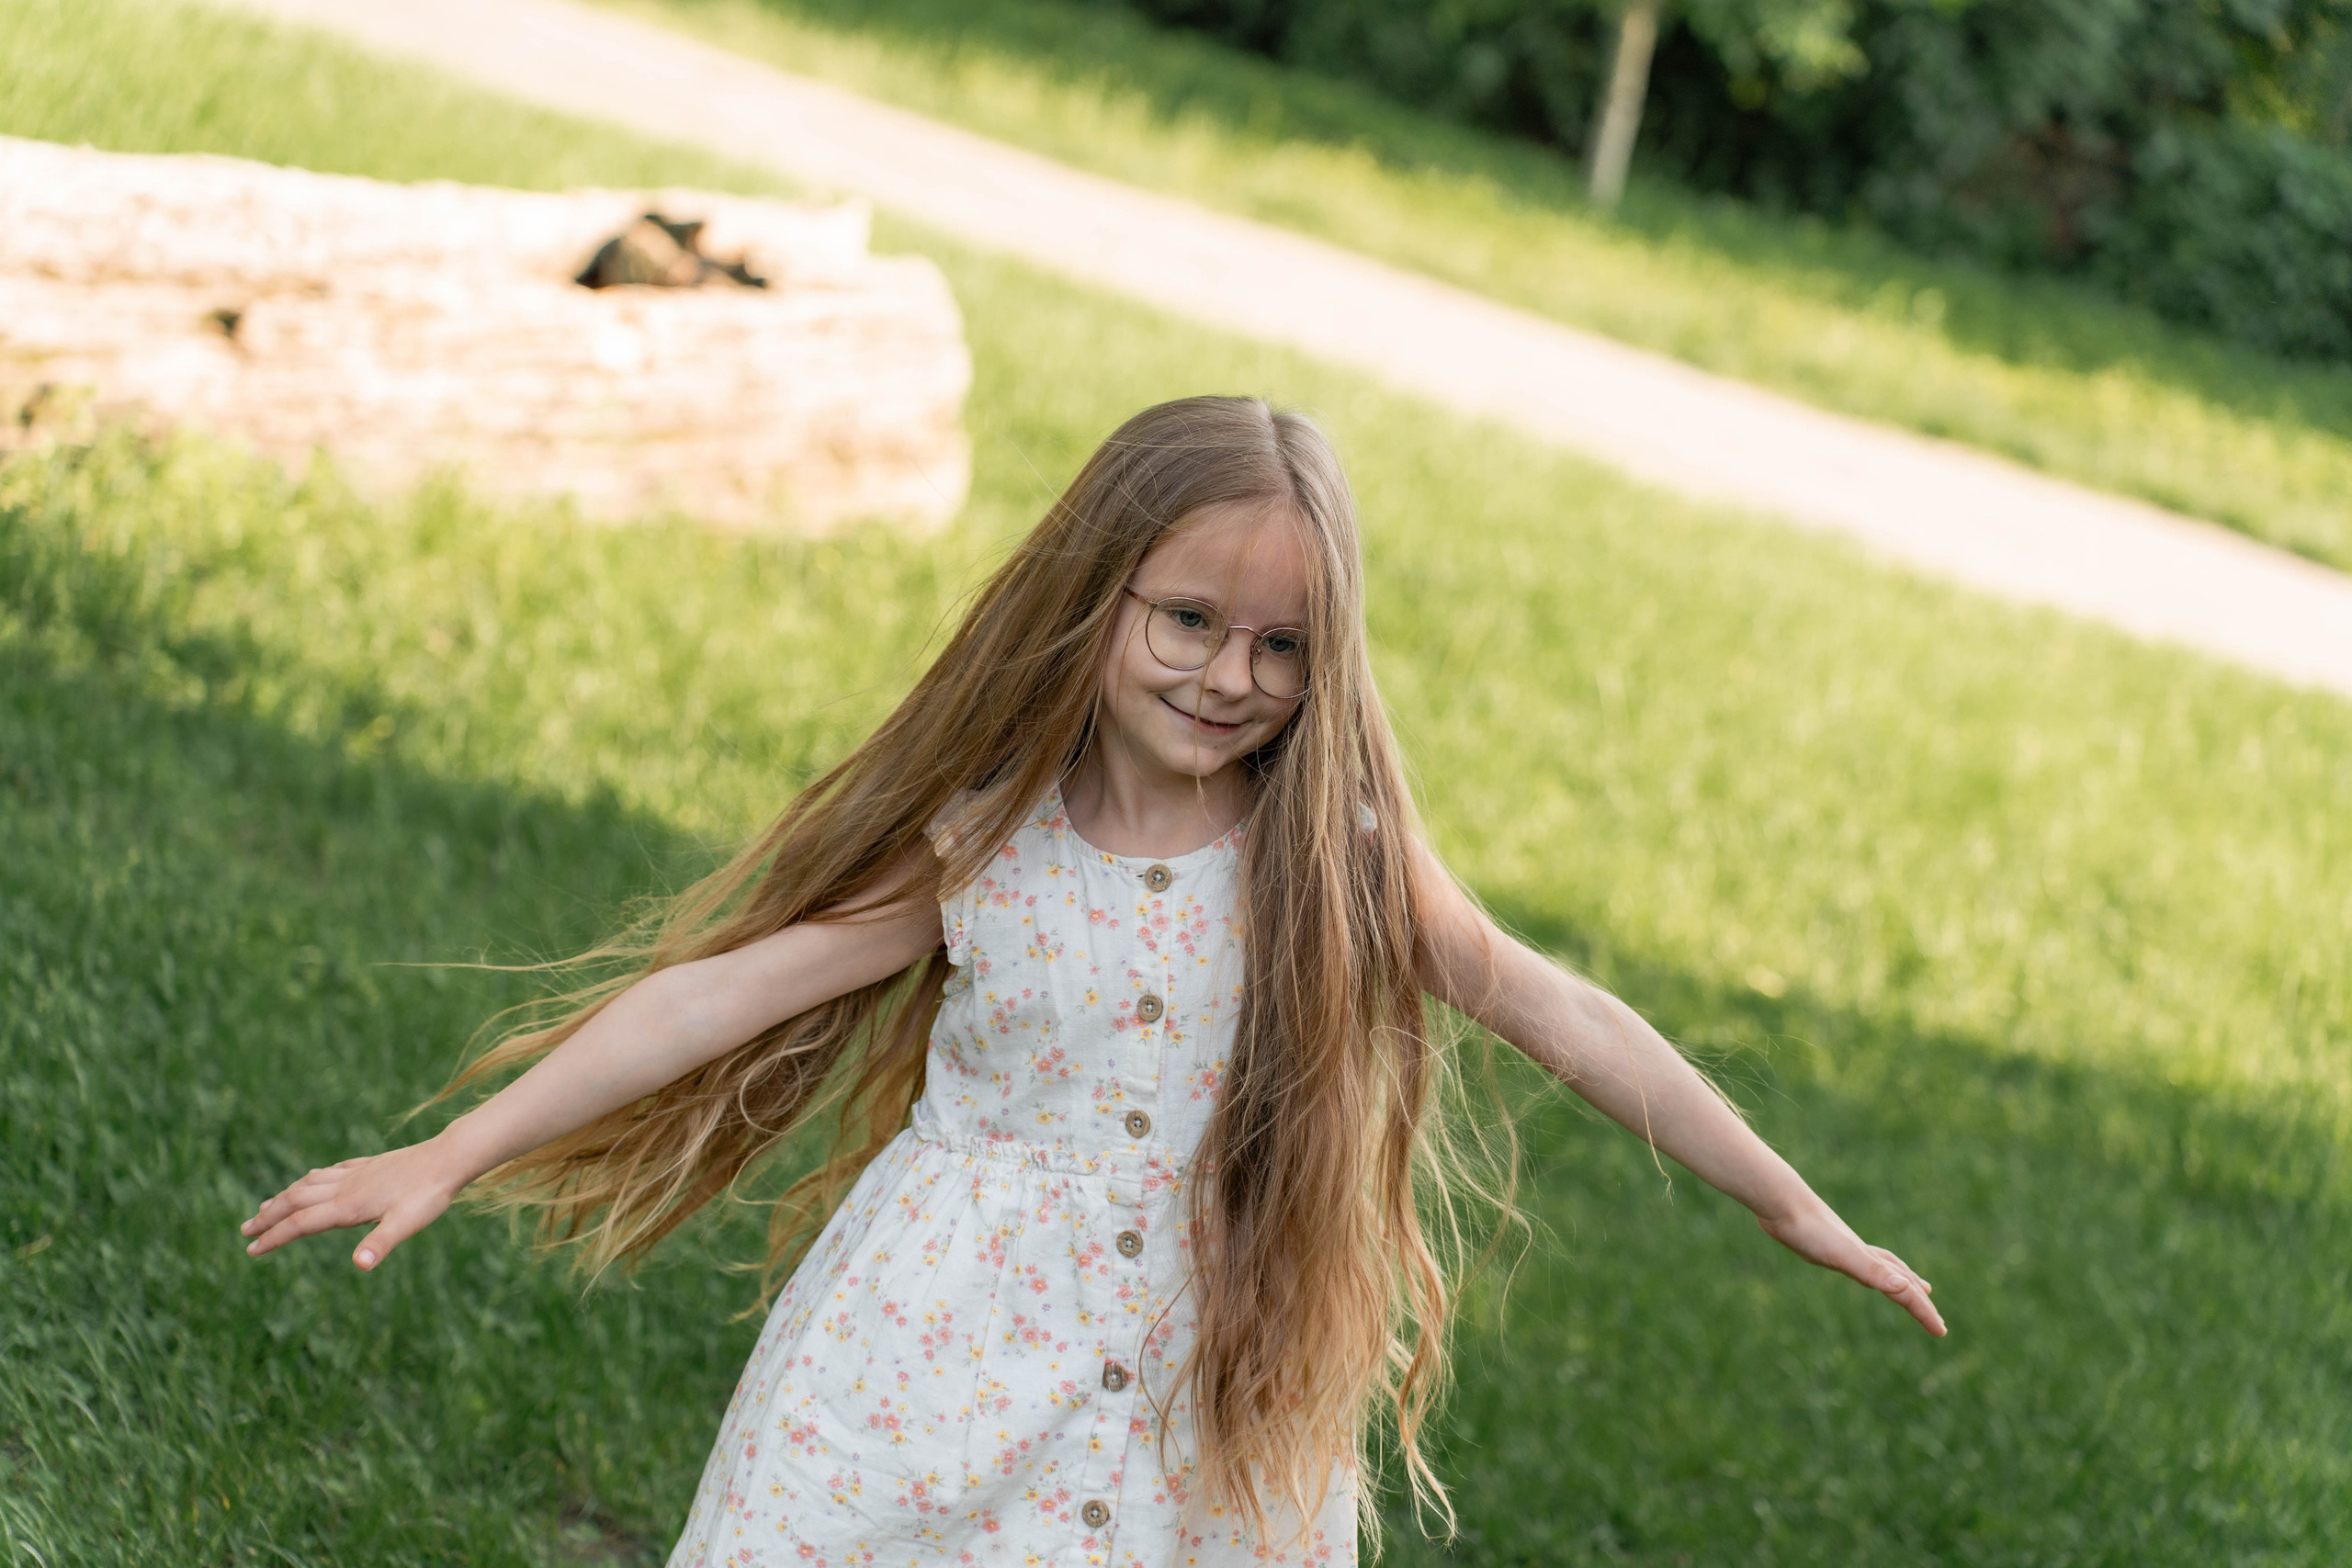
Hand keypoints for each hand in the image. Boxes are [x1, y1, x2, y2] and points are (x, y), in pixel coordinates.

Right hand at [240, 1138, 469, 1271]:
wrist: (449, 1158)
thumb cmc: (429, 1194)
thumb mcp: (407, 1224)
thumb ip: (381, 1244)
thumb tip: (360, 1266)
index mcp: (348, 1206)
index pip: (301, 1223)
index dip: (275, 1237)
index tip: (252, 1250)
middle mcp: (346, 1187)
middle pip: (295, 1200)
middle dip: (269, 1217)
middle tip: (244, 1230)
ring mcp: (357, 1174)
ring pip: (309, 1183)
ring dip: (285, 1196)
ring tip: (267, 1206)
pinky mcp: (370, 1165)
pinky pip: (331, 1171)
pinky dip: (313, 1178)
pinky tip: (314, 1178)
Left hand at [1757, 1198, 1945, 1336]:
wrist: (1781, 1204)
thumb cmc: (1811, 1231)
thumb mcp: (1844, 1256)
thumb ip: (1874, 1271)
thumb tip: (1908, 1288)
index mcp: (1871, 1262)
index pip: (1906, 1292)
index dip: (1924, 1313)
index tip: (1942, 1333)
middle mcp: (1864, 1255)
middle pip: (1902, 1279)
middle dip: (1920, 1299)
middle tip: (1935, 1316)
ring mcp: (1847, 1250)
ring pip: (1885, 1268)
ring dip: (1902, 1280)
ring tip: (1913, 1288)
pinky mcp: (1828, 1247)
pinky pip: (1859, 1264)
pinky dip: (1870, 1271)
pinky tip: (1862, 1270)